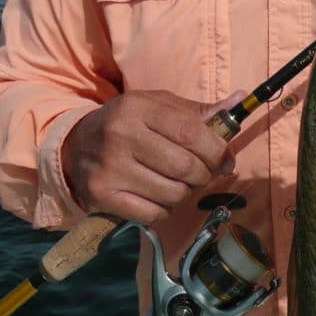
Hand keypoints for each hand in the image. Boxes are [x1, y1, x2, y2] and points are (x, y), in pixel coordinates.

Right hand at [61, 90, 240, 223]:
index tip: (225, 159)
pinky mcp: (102, 195)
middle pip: (185, 167)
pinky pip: (153, 213)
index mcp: (139, 107)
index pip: (191, 132)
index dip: (217, 150)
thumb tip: (240, 101)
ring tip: (176, 183)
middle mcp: (121, 135)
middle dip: (203, 175)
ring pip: (172, 193)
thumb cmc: (129, 124)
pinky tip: (156, 196)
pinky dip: (164, 210)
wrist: (75, 146)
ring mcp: (110, 168)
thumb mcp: (159, 107)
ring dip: (184, 193)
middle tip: (201, 174)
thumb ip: (199, 111)